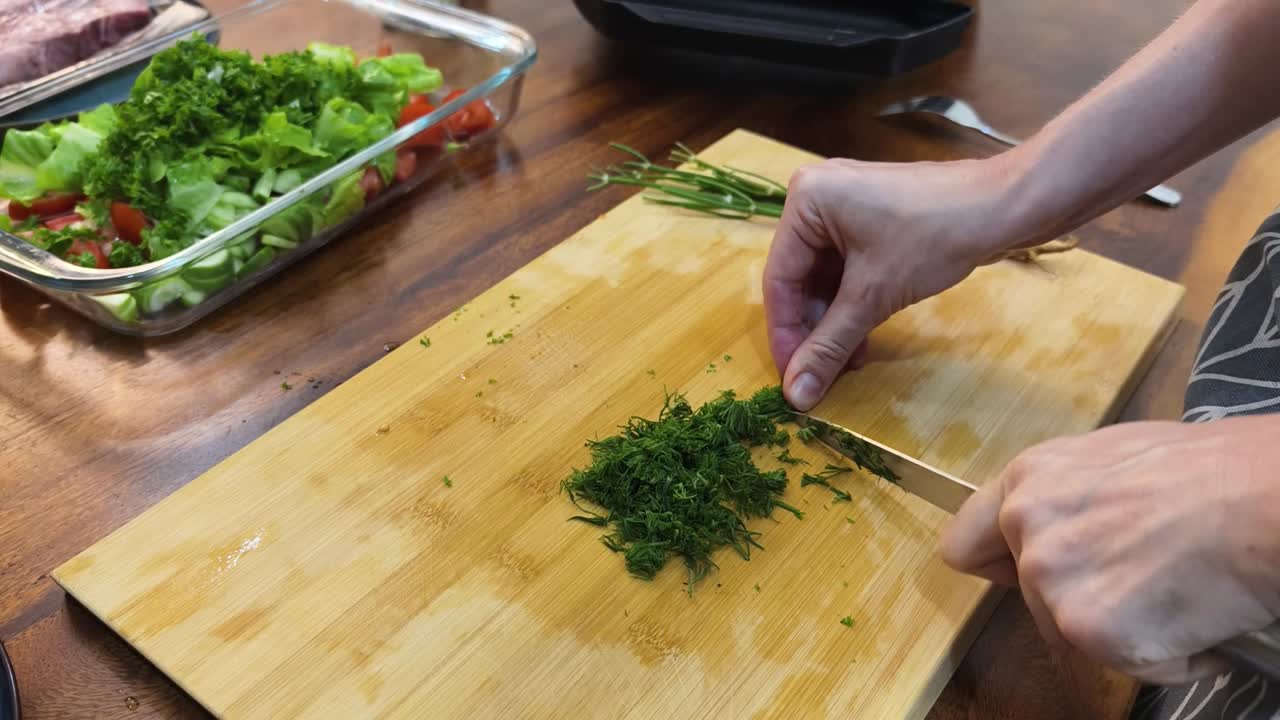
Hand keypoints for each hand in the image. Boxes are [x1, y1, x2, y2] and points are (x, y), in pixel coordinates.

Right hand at [763, 154, 1036, 410]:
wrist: (1006, 205)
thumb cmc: (934, 237)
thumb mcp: (873, 296)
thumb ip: (829, 345)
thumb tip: (796, 397)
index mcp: (805, 200)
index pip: (779, 280)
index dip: (785, 335)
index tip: (791, 380)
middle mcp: (816, 196)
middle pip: (800, 279)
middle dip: (813, 330)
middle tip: (819, 376)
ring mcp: (846, 206)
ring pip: (825, 278)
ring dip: (834, 322)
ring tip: (846, 363)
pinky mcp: (871, 218)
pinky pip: (847, 268)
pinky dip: (853, 304)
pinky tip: (861, 340)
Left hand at [940, 417, 1279, 683]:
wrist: (1261, 501)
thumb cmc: (1209, 472)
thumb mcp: (1111, 457)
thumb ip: (1064, 495)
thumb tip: (1058, 522)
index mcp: (1026, 481)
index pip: (965, 544)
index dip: (996, 566)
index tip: (1017, 576)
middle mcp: (1024, 527)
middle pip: (1026, 596)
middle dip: (1075, 598)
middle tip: (1137, 577)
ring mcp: (1050, 580)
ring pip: (1070, 633)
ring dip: (1121, 627)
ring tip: (1174, 587)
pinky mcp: (1087, 627)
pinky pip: (1123, 663)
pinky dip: (1165, 655)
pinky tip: (1193, 614)